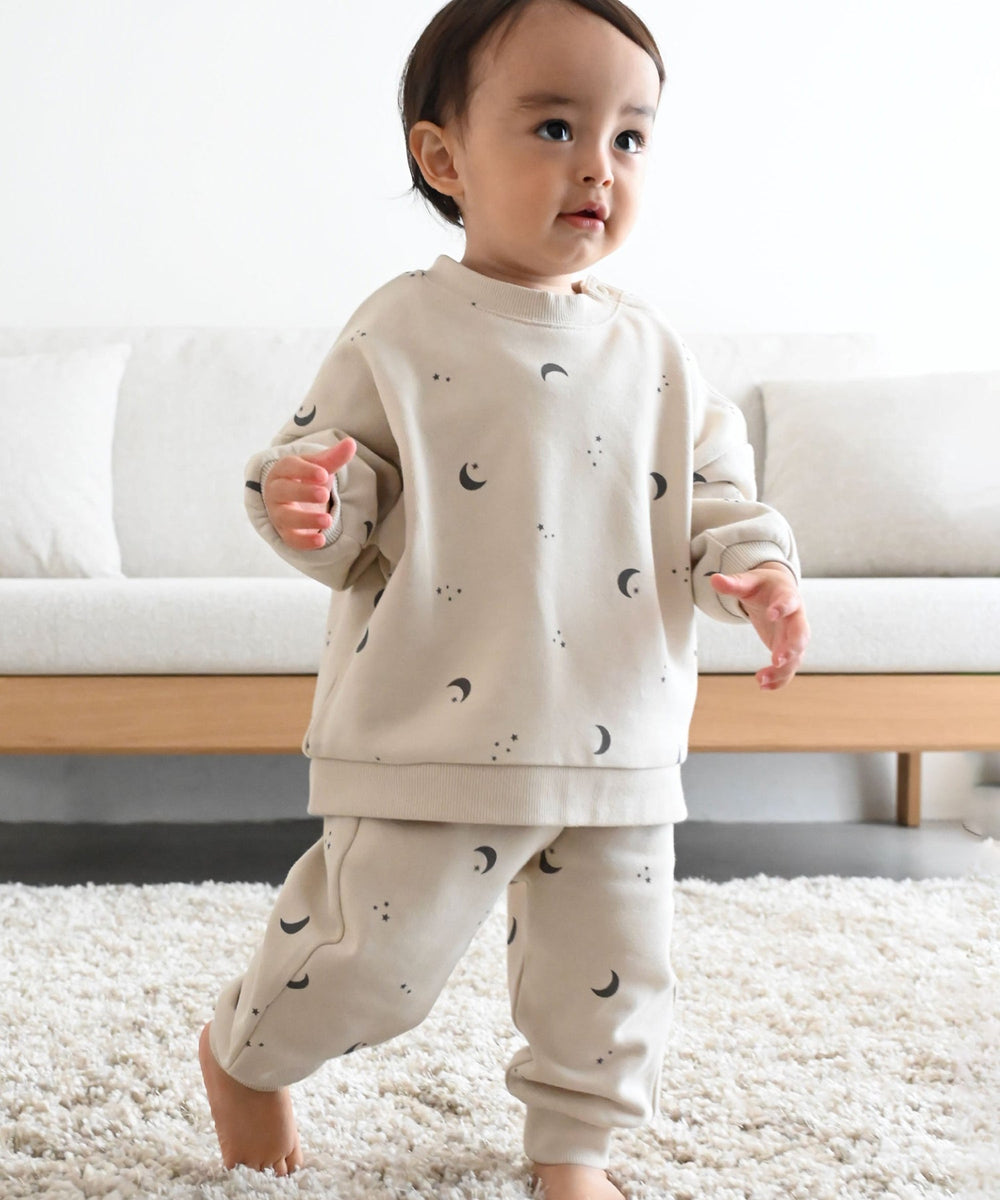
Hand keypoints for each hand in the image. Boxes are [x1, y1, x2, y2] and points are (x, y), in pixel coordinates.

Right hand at [263, 438, 356, 549]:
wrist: (296, 500)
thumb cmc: (307, 479)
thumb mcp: (320, 467)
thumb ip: (334, 457)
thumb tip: (351, 443)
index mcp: (283, 470)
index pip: (288, 467)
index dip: (304, 470)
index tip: (323, 474)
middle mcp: (276, 492)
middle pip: (283, 491)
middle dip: (302, 492)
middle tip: (324, 494)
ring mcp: (279, 513)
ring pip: (285, 517)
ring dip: (305, 519)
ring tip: (328, 520)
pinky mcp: (286, 533)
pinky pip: (291, 539)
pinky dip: (304, 542)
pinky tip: (321, 541)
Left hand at [710, 563, 809, 689]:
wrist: (777, 592)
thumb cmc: (763, 586)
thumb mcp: (749, 581)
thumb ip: (734, 583)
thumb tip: (714, 579)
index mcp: (787, 595)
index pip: (789, 601)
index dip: (782, 607)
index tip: (772, 614)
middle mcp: (796, 618)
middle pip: (801, 633)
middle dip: (792, 647)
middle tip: (778, 660)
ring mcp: (794, 636)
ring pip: (796, 656)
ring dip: (782, 670)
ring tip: (761, 680)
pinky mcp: (788, 649)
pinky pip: (789, 667)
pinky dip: (780, 679)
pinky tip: (763, 685)